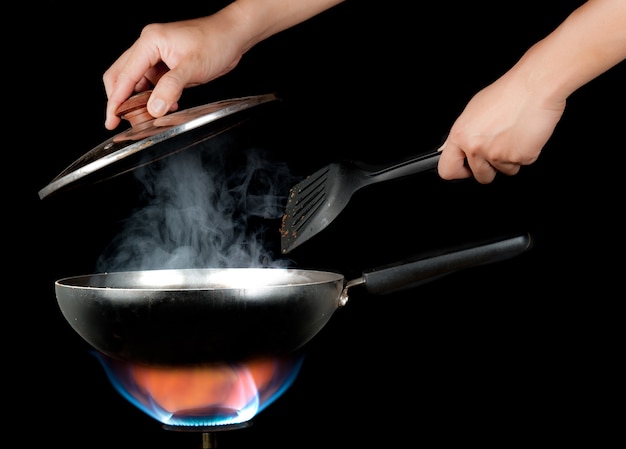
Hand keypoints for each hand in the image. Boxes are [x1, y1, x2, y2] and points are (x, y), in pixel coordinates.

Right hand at [103, 15, 244, 129]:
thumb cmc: (216, 42)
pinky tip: (166, 106)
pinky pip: (153, 83)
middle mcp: (149, 46)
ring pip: (137, 82)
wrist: (233, 36)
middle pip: (122, 76)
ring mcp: (157, 55)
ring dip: (140, 101)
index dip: (116, 100)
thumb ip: (171, 88)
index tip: (111, 119)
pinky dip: (154, 97)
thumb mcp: (193, 67)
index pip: (124, 75)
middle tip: (120, 122)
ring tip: (147, 118)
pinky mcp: (167, 64)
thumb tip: (154, 108)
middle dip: (121, 100)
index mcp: (149, 42)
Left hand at [437, 71, 565, 183]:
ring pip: (504, 171)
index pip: (447, 169)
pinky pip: (522, 164)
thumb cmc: (508, 93)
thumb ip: (464, 134)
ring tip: (514, 135)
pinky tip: (525, 135)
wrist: (535, 86)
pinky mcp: (520, 157)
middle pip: (481, 176)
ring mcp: (497, 155)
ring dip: (510, 159)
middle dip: (490, 168)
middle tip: (498, 148)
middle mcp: (475, 147)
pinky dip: (526, 152)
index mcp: (460, 136)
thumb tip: (455, 149)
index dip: (459, 171)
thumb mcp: (473, 111)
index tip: (466, 167)